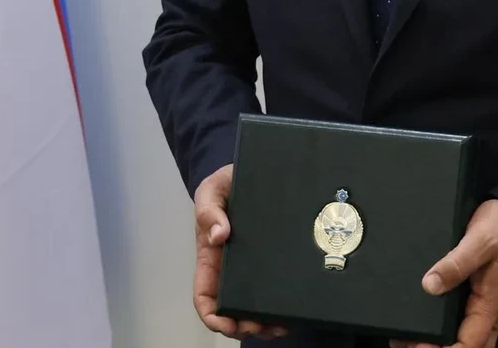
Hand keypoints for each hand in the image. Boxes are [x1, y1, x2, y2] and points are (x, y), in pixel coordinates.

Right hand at [192, 163, 286, 340]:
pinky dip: (280, 305)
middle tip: (264, 327)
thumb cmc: (225, 183)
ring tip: (281, 325)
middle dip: (244, 326)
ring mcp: (251, 267)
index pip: (205, 295)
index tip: (229, 323)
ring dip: (263, 322)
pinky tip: (292, 311)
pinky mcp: (272, 261)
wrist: (253, 171)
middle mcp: (230, 268)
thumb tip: (218, 235)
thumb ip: (209, 210)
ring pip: (253, 305)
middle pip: (231, 308)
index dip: (213, 315)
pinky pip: (273, 288)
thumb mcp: (211, 190)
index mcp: (211, 257)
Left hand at [391, 199, 497, 347]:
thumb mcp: (480, 240)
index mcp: (492, 304)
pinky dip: (446, 331)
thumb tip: (429, 285)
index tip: (417, 346)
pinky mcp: (481, 298)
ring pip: (469, 339)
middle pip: (471, 347)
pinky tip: (424, 323)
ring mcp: (488, 306)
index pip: (471, 344)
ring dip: (443, 343)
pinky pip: (466, 324)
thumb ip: (456, 263)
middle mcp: (492, 312)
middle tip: (409, 343)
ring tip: (408, 338)